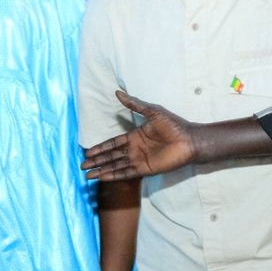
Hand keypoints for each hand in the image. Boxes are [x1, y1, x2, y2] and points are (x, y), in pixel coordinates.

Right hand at [82, 90, 197, 180]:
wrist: (189, 139)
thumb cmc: (174, 125)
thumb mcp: (152, 111)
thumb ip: (134, 105)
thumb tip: (118, 93)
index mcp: (135, 137)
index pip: (113, 143)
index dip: (100, 148)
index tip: (88, 152)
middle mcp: (135, 150)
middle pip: (111, 156)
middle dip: (97, 161)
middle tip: (82, 165)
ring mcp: (139, 160)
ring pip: (116, 166)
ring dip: (102, 170)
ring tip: (88, 175)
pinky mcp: (146, 169)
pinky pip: (127, 173)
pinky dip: (115, 175)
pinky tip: (104, 177)